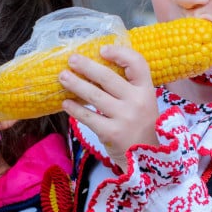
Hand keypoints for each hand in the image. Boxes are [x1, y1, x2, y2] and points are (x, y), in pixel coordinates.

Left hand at [59, 44, 159, 166]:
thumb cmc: (141, 127)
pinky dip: (75, 109)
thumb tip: (97, 68)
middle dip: (87, 66)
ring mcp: (125, 117)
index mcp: (147, 90)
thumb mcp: (143, 104)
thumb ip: (128, 88)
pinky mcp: (111, 132)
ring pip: (95, 95)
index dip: (119, 53)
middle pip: (108, 77)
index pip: (137, 63)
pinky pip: (88, 116)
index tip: (102, 50)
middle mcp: (138, 101)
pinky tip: (66, 103)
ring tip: (62, 77)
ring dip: (76, 84)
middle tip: (72, 60)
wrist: (148, 161)